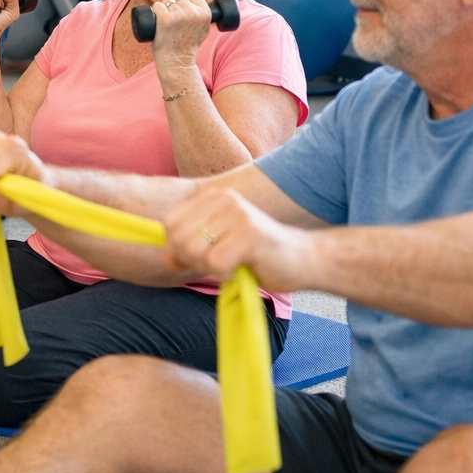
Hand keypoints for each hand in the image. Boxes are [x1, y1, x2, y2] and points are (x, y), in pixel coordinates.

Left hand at [146, 0, 212, 77]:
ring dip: (164, 9)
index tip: (183, 14)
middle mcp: (193, 13)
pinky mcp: (165, 19)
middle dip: (174, 6)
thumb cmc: (188, 47)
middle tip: (173, 22)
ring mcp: (179, 15)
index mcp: (205, 14)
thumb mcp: (204, 30)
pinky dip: (155, 11)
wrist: (177, 62)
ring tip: (167, 25)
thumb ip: (206, 15)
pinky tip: (158, 22)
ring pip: (167, 1)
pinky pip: (157, 5)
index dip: (187, 2)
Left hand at [163, 186, 318, 290]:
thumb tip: (167, 257)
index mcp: (212, 197)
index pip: (170, 222)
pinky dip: (225, 275)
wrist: (305, 259)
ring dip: (210, 269)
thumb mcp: (218, 245)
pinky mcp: (249, 234)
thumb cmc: (258, 255)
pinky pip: (216, 263)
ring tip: (233, 265)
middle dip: (193, 260)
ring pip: (195, 251)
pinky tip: (243, 269)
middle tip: (220, 264)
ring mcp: (237, 214)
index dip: (177, 247)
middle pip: (178, 238)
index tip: (200, 258)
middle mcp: (223, 199)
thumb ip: (189, 247)